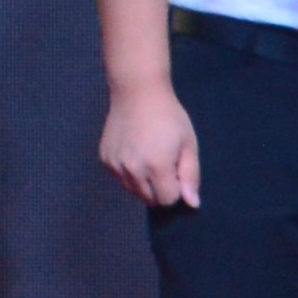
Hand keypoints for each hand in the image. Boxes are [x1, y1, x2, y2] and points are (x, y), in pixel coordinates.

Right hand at [101, 77, 202, 208]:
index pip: (167, 200)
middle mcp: (132, 169)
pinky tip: (135, 152)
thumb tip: (192, 204)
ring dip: (144, 183)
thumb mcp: (189, 145)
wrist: (137, 93)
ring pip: (133, 191)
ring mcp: (115, 164)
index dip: (176, 189)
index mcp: (156, 166)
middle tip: (164, 163)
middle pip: (149, 199)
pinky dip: (129, 173)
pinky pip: (120, 178)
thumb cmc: (169, 116)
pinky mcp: (105, 159)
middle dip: (160, 189)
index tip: (177, 169)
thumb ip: (190, 176)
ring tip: (149, 157)